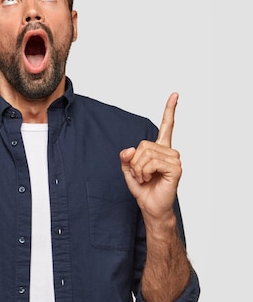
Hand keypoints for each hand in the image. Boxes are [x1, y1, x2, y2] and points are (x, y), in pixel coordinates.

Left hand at [119, 92, 181, 220]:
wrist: (150, 206)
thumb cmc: (143, 188)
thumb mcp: (128, 170)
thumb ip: (126, 158)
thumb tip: (129, 149)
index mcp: (160, 149)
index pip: (167, 126)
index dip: (170, 110)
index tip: (175, 95)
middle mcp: (169, 152)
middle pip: (143, 145)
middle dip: (134, 161)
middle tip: (139, 174)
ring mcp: (174, 160)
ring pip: (146, 153)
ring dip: (138, 168)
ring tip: (144, 177)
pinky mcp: (175, 168)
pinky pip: (152, 162)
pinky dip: (144, 171)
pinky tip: (149, 178)